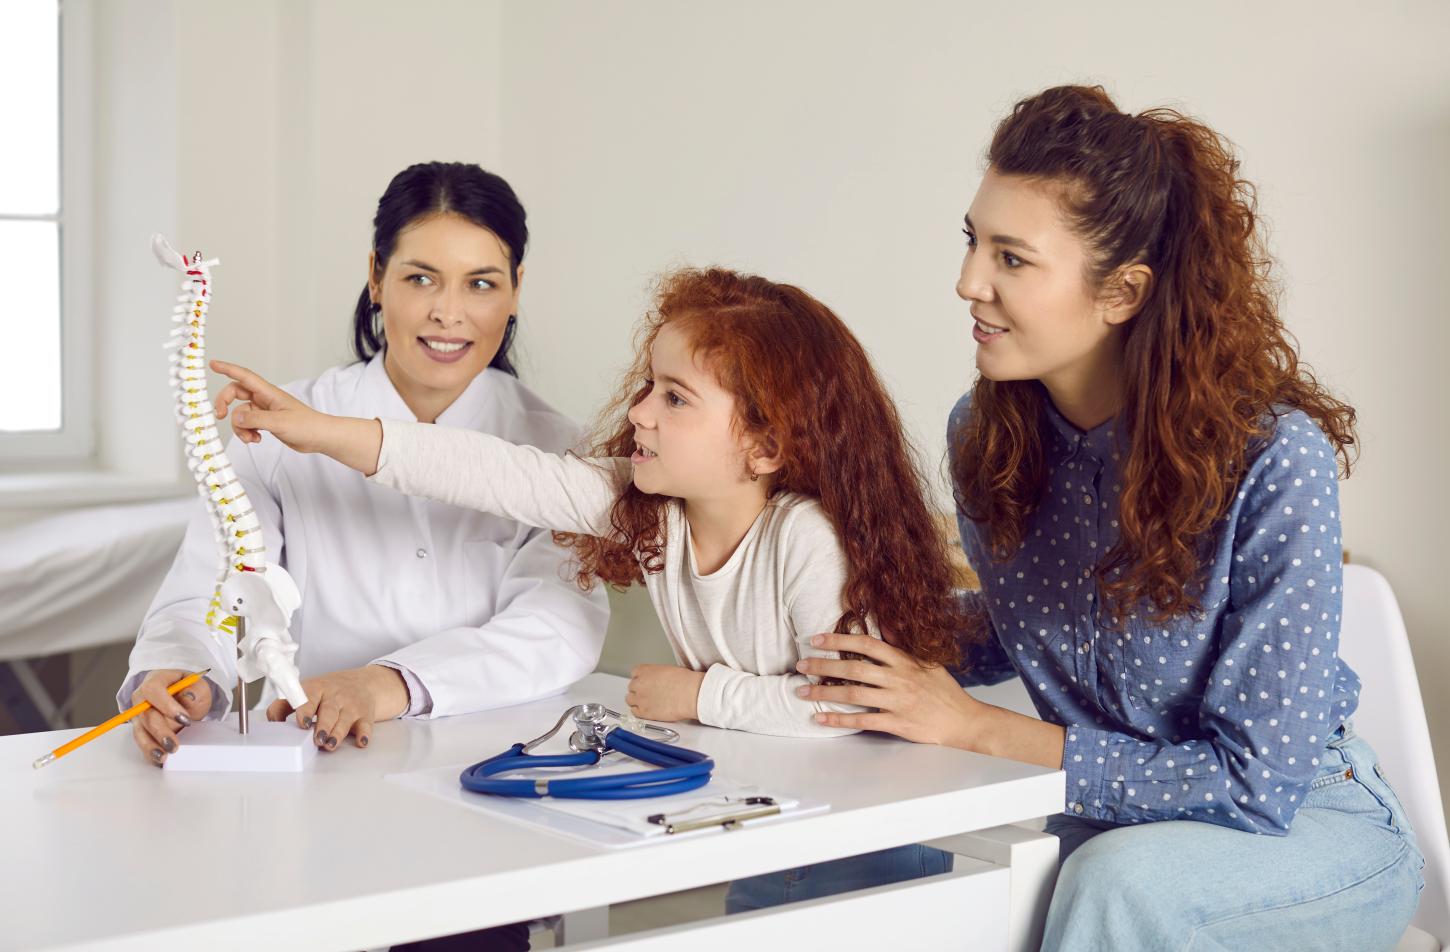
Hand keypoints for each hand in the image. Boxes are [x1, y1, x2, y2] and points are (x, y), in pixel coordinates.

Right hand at [129, 669, 213, 765]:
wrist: (186, 697)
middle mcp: (142, 698)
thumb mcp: (198, 685)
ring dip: (150, 745)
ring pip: (139, 731)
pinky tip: (158, 759)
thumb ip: (195, 690)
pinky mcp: (142, 730)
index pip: (153, 690)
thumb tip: (188, 697)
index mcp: (155, 680)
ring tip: (164, 756)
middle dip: (159, 731)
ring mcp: (139, 715)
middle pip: (145, 714)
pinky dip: (149, 751)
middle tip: (174, 744)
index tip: (185, 719)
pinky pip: (142, 741)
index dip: (166, 705)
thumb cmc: (189, 689)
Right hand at [210, 360, 382, 474]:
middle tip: (219, 416)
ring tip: (251, 438)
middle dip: (225, 403)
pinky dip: (247, 433)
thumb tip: (234, 417)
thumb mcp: (279, 422)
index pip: (244, 377)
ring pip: (240, 414)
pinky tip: (256, 440)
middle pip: (236, 394)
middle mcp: (265, 399)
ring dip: (240, 427)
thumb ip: (255, 419)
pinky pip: (248, 424)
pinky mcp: (267, 422)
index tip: (212, 364)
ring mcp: (265, 411)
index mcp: (269, 393)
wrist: (320, 438)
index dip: (227, 369)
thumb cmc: (306, 426)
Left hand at [265, 665, 409, 750]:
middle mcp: (335, 696)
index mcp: (317, 689)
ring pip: (345, 720)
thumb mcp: (306, 691)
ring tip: (330, 744)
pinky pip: (366, 724)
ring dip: (338, 733)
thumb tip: (271, 723)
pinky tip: (361, 741)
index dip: (305, 710)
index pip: (309, 698)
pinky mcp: (365, 715)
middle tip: (317, 739)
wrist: (362, 683)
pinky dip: (364, 734)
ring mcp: (351, 705)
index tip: (302, 723)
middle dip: (323, 726)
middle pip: (329, 711)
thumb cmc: (327, 692)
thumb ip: (284, 705)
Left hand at [626, 664, 704, 721]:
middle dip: (639, 690)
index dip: (641, 678)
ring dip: (636, 701)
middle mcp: (639, 683)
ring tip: (646, 702)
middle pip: (632, 687)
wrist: (690, 694)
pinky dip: (639, 712)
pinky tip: (646, 710)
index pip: (635, 673)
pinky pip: (634, 712)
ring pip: (630, 700)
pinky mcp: (644, 712)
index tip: (645, 682)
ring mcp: (640, 698)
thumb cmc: (685, 681)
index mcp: (645, 670)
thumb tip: (658, 681)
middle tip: (648, 693)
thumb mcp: (668, 670)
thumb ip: (658, 675)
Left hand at [793, 633, 984, 746]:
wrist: (965, 721)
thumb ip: (903, 645)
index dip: (839, 640)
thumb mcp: (927, 661)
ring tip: (801, 691)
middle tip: (800, 664)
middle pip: (854, 668)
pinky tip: (820, 718)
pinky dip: (839, 720)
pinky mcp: (897, 723)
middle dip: (823, 665)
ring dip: (824, 692)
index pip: (867, 644)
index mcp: (905, 661)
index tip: (816, 639)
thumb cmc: (944, 691)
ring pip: (854, 694)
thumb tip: (885, 624)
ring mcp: (897, 702)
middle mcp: (899, 678)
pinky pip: (862, 721)